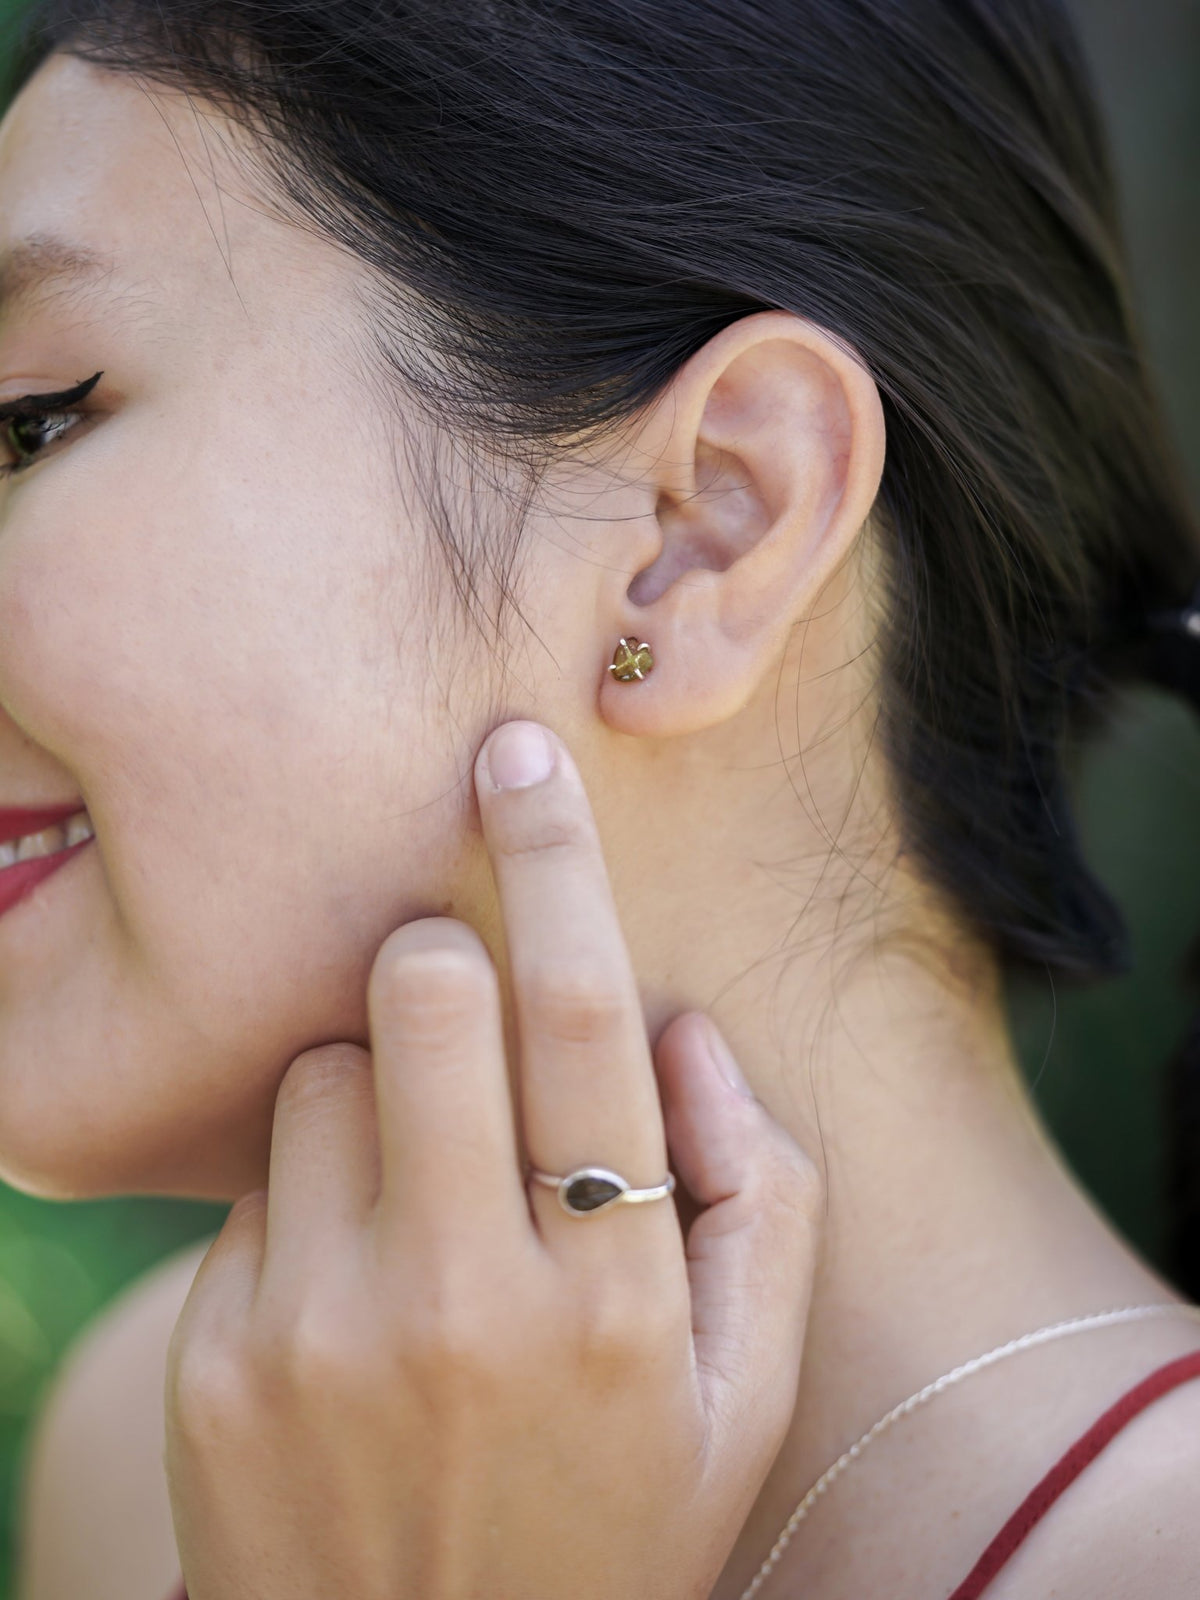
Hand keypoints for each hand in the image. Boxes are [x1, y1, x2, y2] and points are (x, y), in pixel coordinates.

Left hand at [165, 720, 822, 1599]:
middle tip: (462, 1006)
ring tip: (419, 1206)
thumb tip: (685, 1030)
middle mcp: (456, 1297)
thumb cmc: (609, 1530)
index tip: (516, 747)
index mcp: (610, 1294)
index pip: (577, 1010)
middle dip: (437, 954)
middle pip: (419, 989)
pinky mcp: (213, 1357)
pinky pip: (256, 1180)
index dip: (550, 855)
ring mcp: (316, 1329)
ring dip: (375, 1089)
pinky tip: (351, 1295)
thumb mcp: (744, 1397)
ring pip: (323, 1072)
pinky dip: (311, 1192)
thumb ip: (761, 1200)